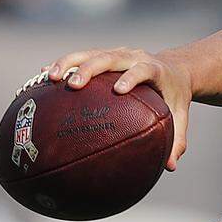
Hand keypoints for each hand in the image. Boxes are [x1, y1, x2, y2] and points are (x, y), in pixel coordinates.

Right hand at [44, 47, 192, 169]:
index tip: (120, 89)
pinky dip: (63, 65)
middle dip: (91, 68)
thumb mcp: (179, 115)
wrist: (173, 68)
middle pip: (111, 57)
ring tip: (50, 77)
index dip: (132, 77)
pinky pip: (82, 57)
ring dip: (70, 62)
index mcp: (155, 69)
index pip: (143, 69)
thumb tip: (170, 167)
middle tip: (73, 84)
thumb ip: (177, 139)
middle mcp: (134, 57)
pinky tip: (42, 76)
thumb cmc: (174, 96)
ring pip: (91, 53)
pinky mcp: (104, 55)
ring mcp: (117, 54)